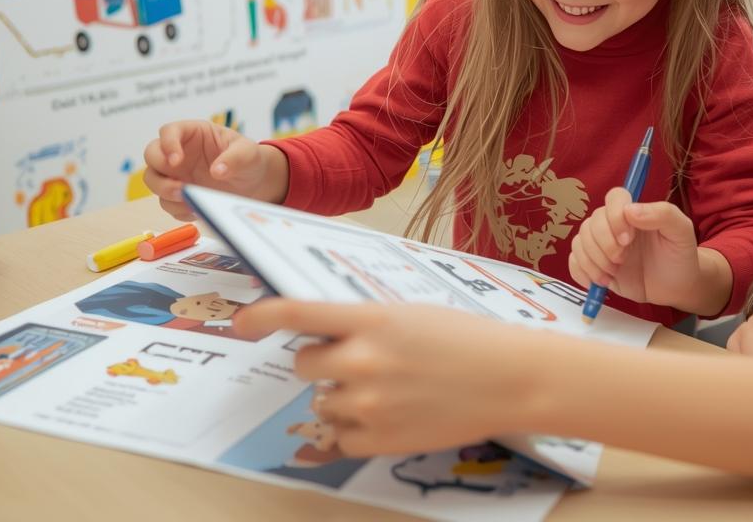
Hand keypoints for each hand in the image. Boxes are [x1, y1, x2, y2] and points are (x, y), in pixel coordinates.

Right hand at [142, 120, 288, 219]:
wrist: (254, 183)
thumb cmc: (249, 160)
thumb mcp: (248, 153)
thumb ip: (235, 158)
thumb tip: (217, 170)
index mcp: (194, 134)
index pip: (169, 131)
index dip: (167, 144)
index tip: (177, 161)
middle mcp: (180, 152)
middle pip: (152, 156)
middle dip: (161, 172)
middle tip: (181, 187)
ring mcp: (176, 174)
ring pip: (153, 181)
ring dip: (165, 193)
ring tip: (188, 200)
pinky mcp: (178, 194)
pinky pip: (167, 203)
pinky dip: (178, 209)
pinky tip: (195, 211)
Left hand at [235, 300, 538, 454]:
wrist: (512, 379)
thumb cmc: (469, 340)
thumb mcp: (411, 314)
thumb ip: (364, 322)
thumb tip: (325, 333)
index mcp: (371, 320)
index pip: (295, 313)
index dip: (259, 317)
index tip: (240, 323)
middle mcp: (361, 361)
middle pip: (304, 363)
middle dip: (324, 363)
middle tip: (361, 363)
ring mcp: (367, 404)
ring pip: (323, 402)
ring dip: (345, 396)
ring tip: (392, 390)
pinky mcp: (377, 439)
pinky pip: (340, 436)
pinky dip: (358, 428)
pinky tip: (394, 414)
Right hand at [567, 188, 727, 314]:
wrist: (676, 286)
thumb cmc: (679, 255)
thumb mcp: (681, 232)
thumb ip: (662, 214)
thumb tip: (630, 210)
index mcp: (633, 212)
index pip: (613, 198)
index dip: (614, 217)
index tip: (628, 240)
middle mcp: (613, 225)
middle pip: (591, 223)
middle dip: (603, 245)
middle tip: (622, 261)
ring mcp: (602, 245)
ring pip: (579, 242)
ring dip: (593, 261)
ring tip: (613, 274)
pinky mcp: (595, 265)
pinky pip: (574, 262)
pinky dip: (582, 272)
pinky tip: (601, 282)